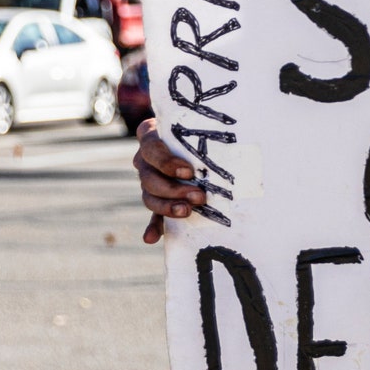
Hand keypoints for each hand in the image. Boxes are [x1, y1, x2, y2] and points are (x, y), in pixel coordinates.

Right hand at [134, 119, 205, 244]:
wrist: (204, 143)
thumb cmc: (203, 134)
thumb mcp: (197, 132)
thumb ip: (202, 136)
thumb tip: (224, 135)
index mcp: (151, 138)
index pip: (150, 147)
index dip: (166, 161)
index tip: (189, 171)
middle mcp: (145, 160)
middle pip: (149, 177)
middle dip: (174, 189)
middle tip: (198, 196)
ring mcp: (147, 180)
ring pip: (148, 196)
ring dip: (166, 207)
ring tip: (187, 211)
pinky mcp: (155, 200)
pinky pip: (151, 216)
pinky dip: (151, 227)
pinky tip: (152, 237)